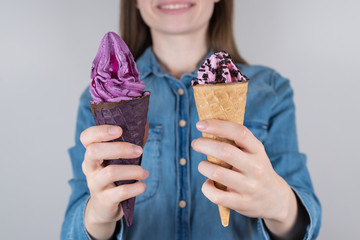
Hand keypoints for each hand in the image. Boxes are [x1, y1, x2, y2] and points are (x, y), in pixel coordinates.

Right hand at [80, 124, 148, 239]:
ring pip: (110, 172)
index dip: (100, 131)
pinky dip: (134, 188)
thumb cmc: (115, 175)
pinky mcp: (104, 200)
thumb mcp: (118, 158)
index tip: (120, 130)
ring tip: (145, 173)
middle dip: (119, 148)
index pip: (86, 137)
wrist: (104, 207)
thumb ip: (128, 141)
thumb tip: (143, 121)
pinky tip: (142, 185)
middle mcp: (90, 167)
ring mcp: (95, 184)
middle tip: (140, 150)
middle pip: (94, 151)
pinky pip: (119, 192)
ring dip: (132, 170)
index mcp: (92, 153)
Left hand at [192, 120, 300, 237]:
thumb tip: (207, 126)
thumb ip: (236, 140)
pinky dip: (206, 187)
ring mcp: (249, 187)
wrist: (275, 199)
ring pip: (217, 173)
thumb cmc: (255, 168)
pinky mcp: (241, 203)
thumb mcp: (253, 152)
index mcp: (257, 150)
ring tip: (203, 165)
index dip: (217, 126)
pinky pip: (216, 195)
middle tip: (196, 144)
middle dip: (204, 145)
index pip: (239, 132)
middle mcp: (255, 167)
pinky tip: (209, 183)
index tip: (200, 125)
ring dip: (203, 166)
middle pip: (225, 152)